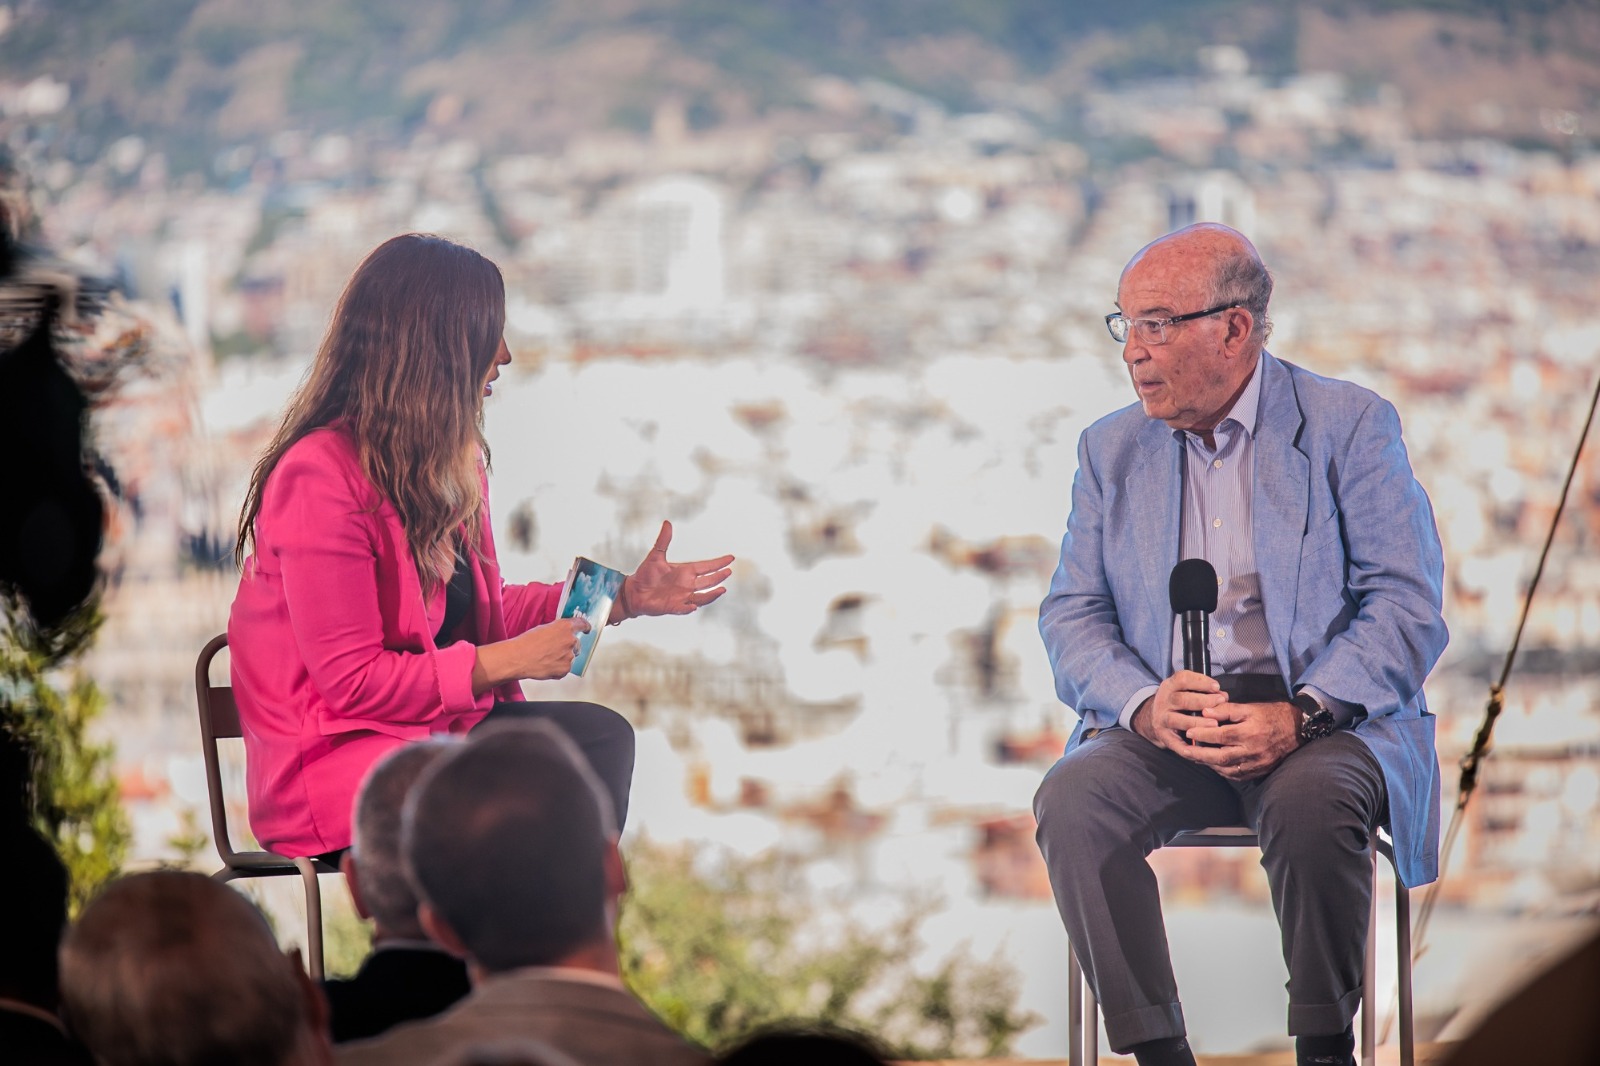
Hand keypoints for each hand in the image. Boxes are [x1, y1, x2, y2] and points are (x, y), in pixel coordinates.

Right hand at [511, 615, 591, 680]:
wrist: (518, 658)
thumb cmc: (526, 643)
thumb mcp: (543, 629)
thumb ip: (557, 630)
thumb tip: (561, 635)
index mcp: (565, 627)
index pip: (582, 624)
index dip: (585, 627)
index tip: (587, 629)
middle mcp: (571, 640)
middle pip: (576, 644)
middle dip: (568, 647)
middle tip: (554, 650)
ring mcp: (569, 656)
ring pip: (570, 657)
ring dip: (562, 658)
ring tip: (546, 658)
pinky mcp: (565, 669)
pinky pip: (565, 668)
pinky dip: (558, 668)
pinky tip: (546, 665)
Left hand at [610, 520, 732, 623]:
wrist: (635, 591)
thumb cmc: (645, 574)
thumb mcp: (655, 556)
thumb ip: (663, 540)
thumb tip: (667, 523)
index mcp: (685, 571)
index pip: (706, 567)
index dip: (718, 563)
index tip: (730, 558)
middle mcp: (687, 584)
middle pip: (708, 581)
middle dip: (719, 576)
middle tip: (729, 571)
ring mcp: (682, 596)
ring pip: (702, 596)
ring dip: (712, 594)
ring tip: (722, 589)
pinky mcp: (674, 606)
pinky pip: (685, 608)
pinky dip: (690, 607)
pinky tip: (694, 606)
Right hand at [1130, 671, 1226, 753]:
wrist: (1152, 719)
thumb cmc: (1176, 704)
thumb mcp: (1184, 690)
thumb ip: (1203, 691)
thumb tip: (1223, 696)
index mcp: (1170, 687)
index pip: (1182, 679)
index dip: (1200, 682)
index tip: (1216, 686)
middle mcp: (1164, 702)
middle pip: (1181, 699)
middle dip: (1203, 700)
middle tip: (1220, 702)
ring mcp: (1162, 720)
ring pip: (1178, 720)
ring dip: (1197, 722)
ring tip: (1214, 723)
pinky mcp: (1163, 736)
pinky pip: (1175, 743)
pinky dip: (1187, 747)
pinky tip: (1200, 747)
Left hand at [1183, 700, 1299, 779]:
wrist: (1297, 729)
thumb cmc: (1271, 715)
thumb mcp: (1249, 707)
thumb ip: (1226, 710)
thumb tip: (1204, 712)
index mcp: (1250, 733)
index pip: (1220, 736)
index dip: (1203, 735)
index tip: (1189, 733)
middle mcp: (1253, 751)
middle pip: (1220, 757)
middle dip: (1200, 755)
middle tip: (1184, 751)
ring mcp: (1256, 764)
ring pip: (1227, 768)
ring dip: (1209, 764)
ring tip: (1195, 757)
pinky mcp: (1259, 771)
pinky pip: (1236, 775)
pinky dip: (1222, 770)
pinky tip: (1213, 764)